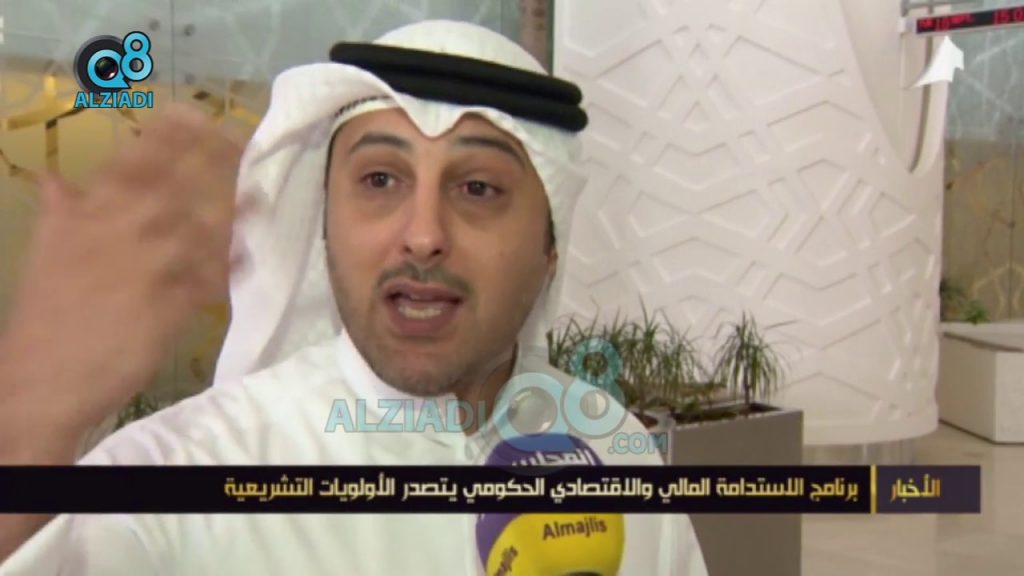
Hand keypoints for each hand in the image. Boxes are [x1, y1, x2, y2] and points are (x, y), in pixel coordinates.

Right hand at [0, 104, 247, 442]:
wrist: (46, 374)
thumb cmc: (47, 310)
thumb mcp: (45, 248)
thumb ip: (60, 209)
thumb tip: (54, 179)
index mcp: (91, 210)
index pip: (136, 157)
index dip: (169, 132)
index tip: (195, 113)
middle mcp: (124, 227)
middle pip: (181, 183)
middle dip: (216, 162)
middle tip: (245, 148)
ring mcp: (151, 264)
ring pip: (204, 227)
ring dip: (235, 213)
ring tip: (261, 202)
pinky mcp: (172, 301)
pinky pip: (212, 278)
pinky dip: (232, 266)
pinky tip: (251, 258)